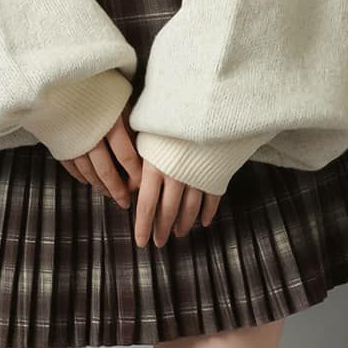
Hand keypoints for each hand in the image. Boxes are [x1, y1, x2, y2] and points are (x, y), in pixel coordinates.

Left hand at [59, 103, 221, 246]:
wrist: (205, 103)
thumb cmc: (168, 116)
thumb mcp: (146, 134)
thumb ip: (139, 159)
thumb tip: (130, 184)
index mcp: (155, 167)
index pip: (146, 206)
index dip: (143, 227)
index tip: (141, 243)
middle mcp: (176, 176)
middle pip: (168, 212)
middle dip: (162, 230)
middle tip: (158, 242)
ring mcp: (198, 176)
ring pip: (190, 209)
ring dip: (184, 225)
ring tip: (179, 234)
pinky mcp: (216, 173)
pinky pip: (212, 199)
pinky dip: (208, 212)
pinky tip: (203, 222)